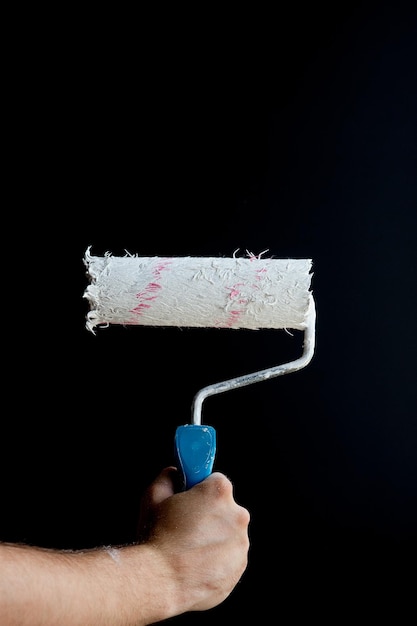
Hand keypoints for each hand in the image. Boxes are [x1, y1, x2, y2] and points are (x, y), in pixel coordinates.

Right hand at [137, 466, 250, 612]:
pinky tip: (195, 566)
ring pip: (228, 535)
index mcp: (219, 492)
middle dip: (209, 515)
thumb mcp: (153, 497)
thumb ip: (167, 477)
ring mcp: (241, 544)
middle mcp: (237, 515)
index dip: (199, 490)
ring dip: (214, 539)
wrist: (160, 581)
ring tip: (188, 550)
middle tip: (185, 527)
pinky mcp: (239, 568)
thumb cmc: (156, 537)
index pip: (215, 481)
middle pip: (225, 508)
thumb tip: (174, 474)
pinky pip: (229, 559)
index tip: (189, 500)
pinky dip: (216, 561)